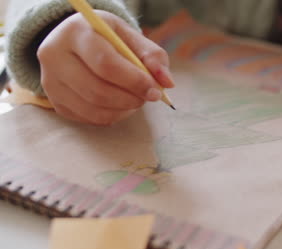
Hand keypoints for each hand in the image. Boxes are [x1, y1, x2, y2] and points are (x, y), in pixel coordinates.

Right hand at [37, 11, 173, 124]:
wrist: (77, 42)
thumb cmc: (109, 39)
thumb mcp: (131, 38)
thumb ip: (153, 57)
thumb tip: (166, 83)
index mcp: (76, 32)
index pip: (105, 64)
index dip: (134, 81)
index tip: (155, 91)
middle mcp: (54, 55)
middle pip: (97, 90)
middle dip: (130, 99)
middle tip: (148, 97)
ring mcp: (50, 81)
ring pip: (92, 108)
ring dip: (123, 110)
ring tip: (135, 100)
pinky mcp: (54, 100)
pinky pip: (88, 118)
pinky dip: (111, 116)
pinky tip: (120, 105)